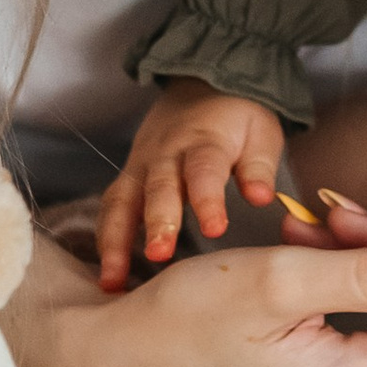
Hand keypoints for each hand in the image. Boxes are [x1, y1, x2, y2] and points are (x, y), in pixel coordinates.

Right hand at [98, 80, 288, 289]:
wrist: (201, 86)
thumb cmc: (237, 119)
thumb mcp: (260, 132)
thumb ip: (259, 166)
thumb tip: (260, 197)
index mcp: (205, 140)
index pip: (204, 169)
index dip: (208, 199)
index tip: (215, 229)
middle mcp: (166, 153)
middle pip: (158, 186)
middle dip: (157, 221)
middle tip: (159, 254)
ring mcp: (141, 165)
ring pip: (122, 201)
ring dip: (116, 240)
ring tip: (114, 280)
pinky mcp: (128, 178)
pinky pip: (111, 209)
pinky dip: (105, 241)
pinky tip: (107, 276)